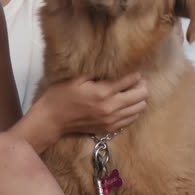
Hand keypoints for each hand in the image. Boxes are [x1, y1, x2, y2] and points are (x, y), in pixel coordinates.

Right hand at [33, 72, 147, 139]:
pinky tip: (126, 105)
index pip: (131, 80)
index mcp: (103, 92)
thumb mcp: (76, 77)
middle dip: (141, 86)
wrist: (53, 119)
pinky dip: (133, 111)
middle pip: (141, 95)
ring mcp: (111, 120)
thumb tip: (113, 65)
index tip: (132, 72)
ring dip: (139, 99)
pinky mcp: (109, 128)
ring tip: (131, 93)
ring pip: (139, 108)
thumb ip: (96, 71)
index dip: (135, 74)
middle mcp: (110, 107)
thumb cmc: (61, 95)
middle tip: (135, 82)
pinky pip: (131, 120)